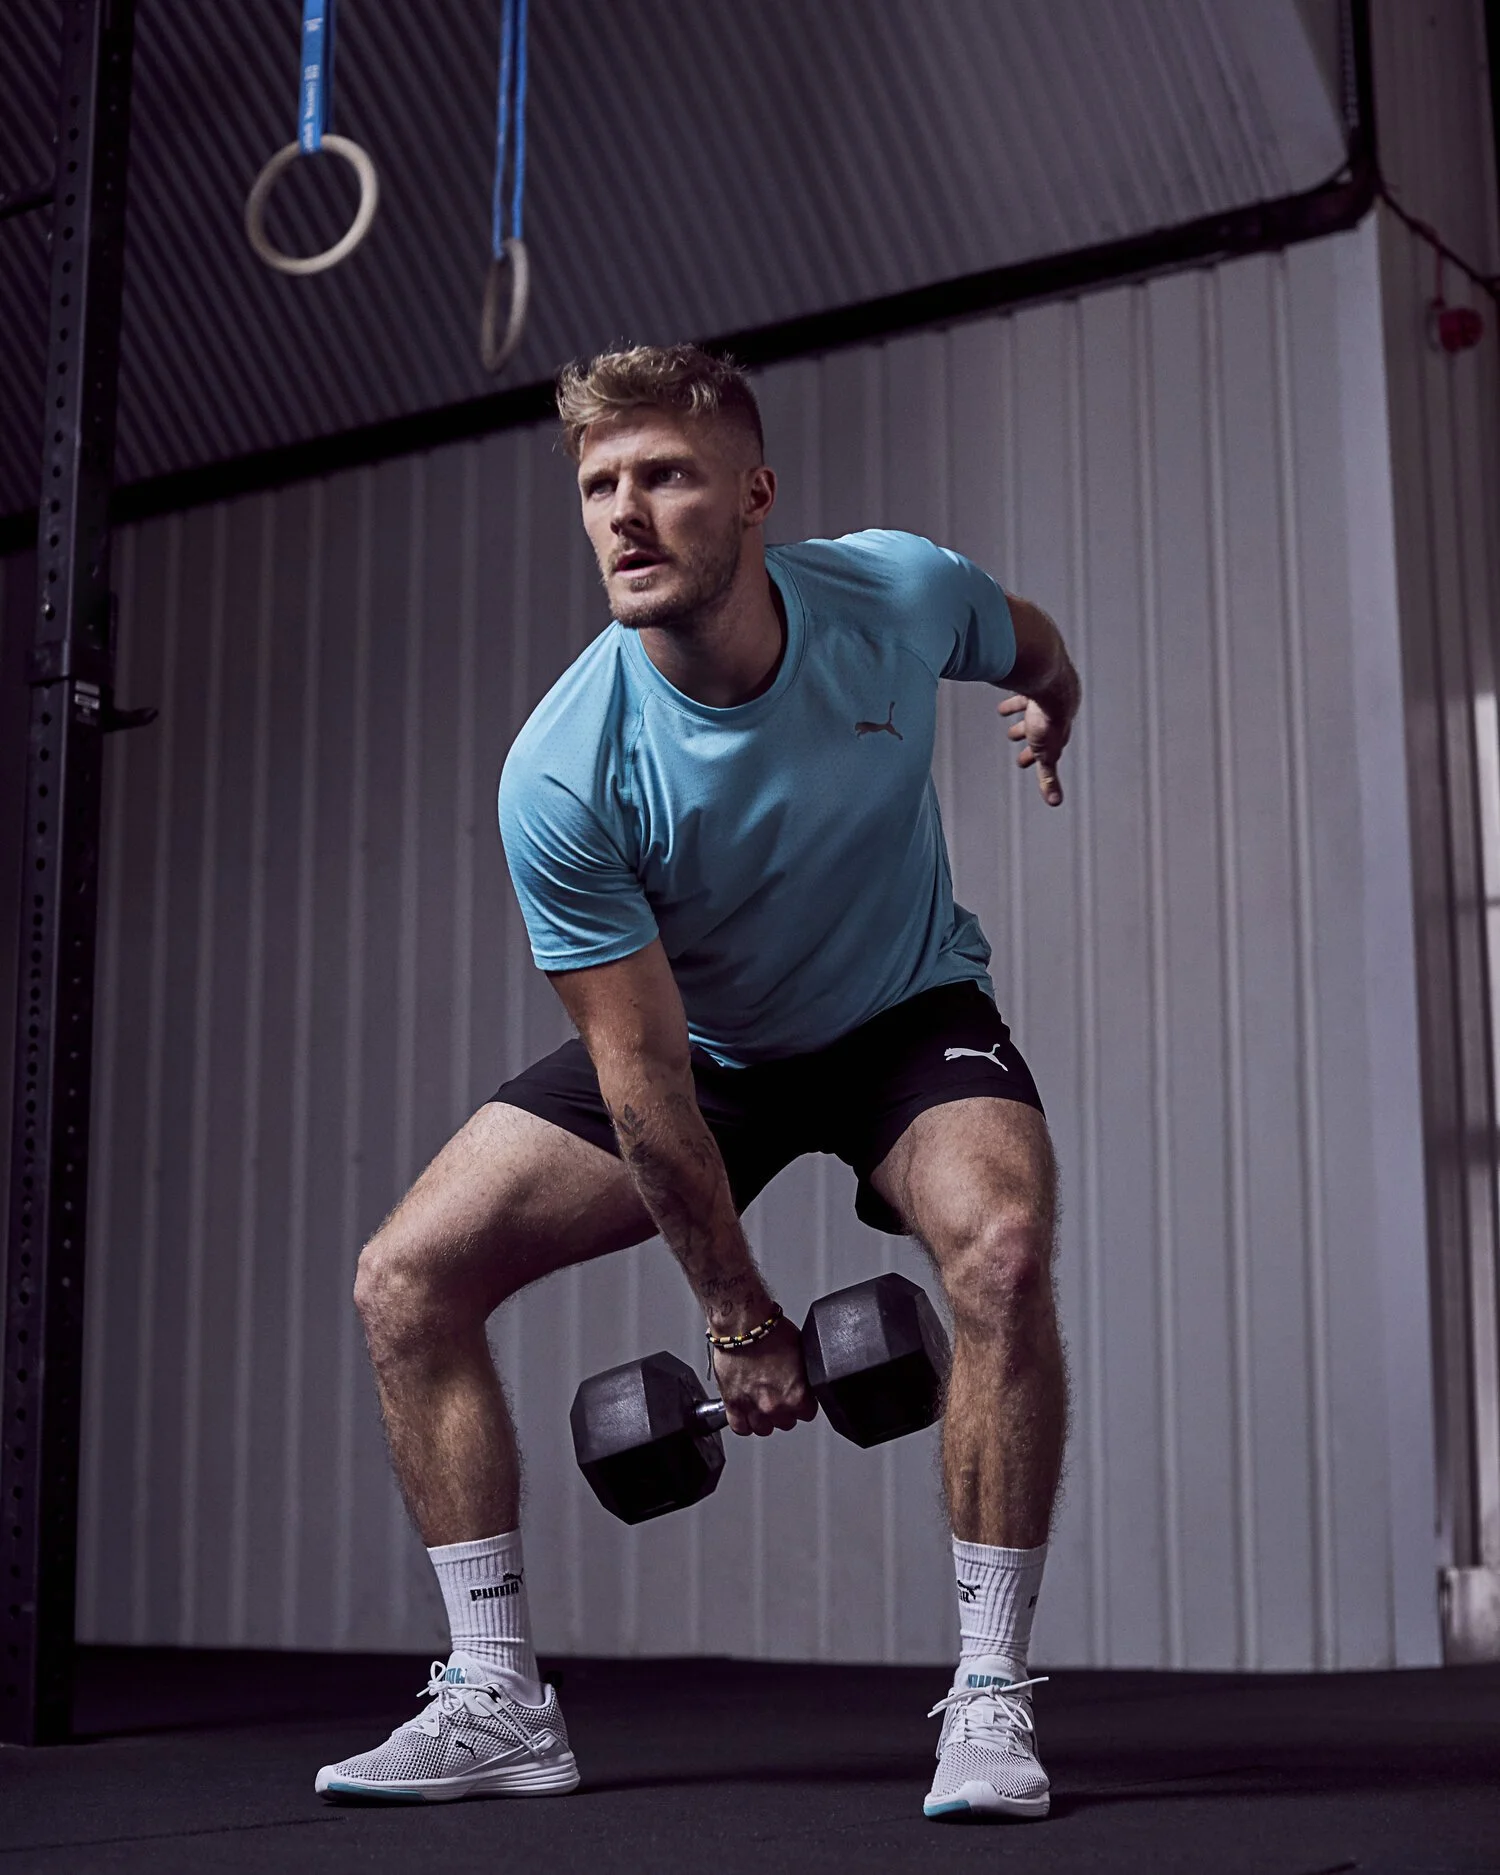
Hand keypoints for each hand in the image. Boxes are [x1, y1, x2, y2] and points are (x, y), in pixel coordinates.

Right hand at [711, 1316, 818, 1436]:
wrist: (744, 1324)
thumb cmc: (771, 1331)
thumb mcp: (802, 1353)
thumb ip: (804, 1376)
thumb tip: (804, 1383)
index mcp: (797, 1395)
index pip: (807, 1413)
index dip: (803, 1402)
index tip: (797, 1395)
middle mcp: (775, 1406)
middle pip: (786, 1423)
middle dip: (784, 1410)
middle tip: (778, 1393)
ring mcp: (752, 1407)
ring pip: (763, 1428)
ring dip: (764, 1418)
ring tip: (762, 1402)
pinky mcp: (732, 1403)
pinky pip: (739, 1427)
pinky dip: (743, 1422)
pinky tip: (746, 1413)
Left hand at [999, 691, 1071, 806]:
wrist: (1051, 685)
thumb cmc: (1050, 720)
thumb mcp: (1046, 756)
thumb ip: (1048, 778)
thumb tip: (1056, 802)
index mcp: (1057, 734)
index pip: (1046, 749)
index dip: (1033, 757)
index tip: (1021, 762)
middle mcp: (1054, 715)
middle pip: (1038, 726)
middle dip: (1026, 732)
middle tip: (1012, 735)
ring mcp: (1046, 696)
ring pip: (1031, 705)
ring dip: (1019, 710)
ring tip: (1003, 710)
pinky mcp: (1036, 680)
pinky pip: (1022, 687)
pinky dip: (1012, 692)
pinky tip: (1001, 691)